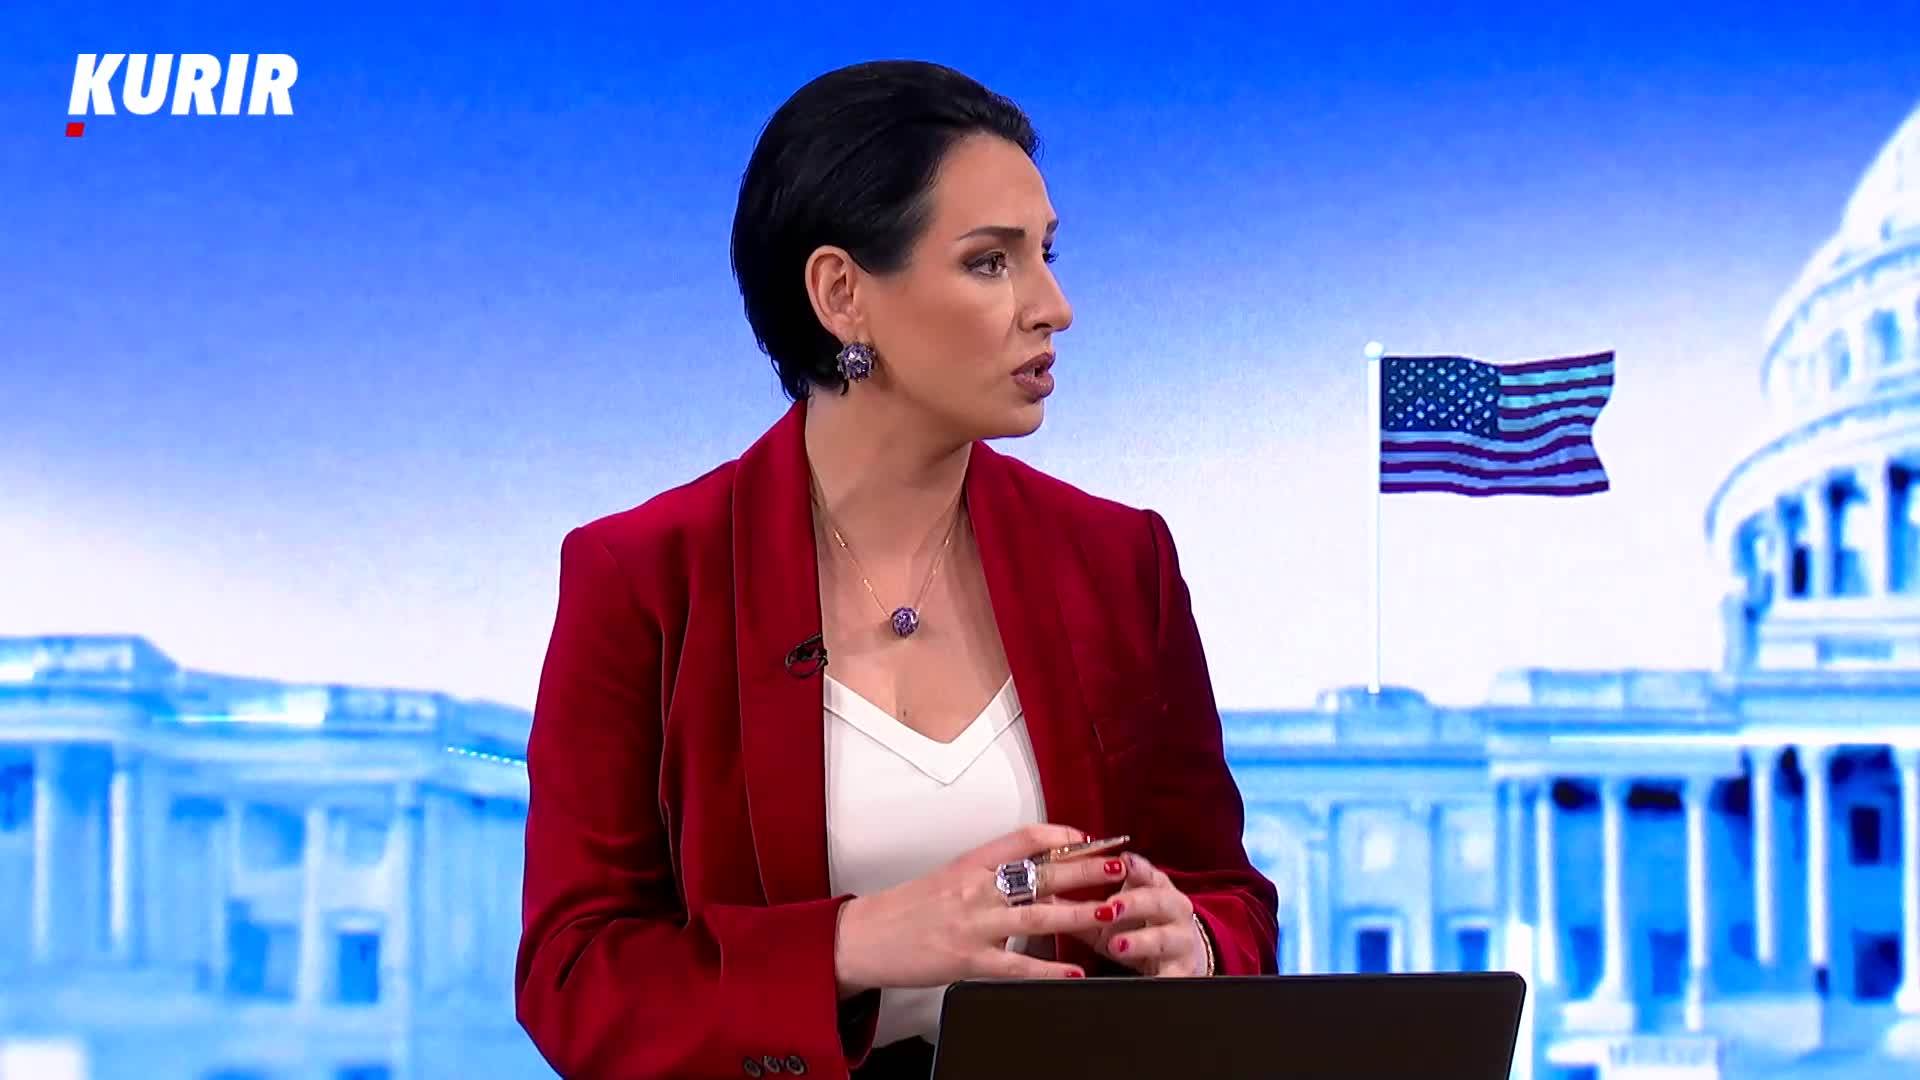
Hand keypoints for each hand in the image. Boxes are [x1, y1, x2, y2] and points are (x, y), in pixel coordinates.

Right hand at [832, 823, 1132, 995]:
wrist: (865, 938)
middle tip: (1121, 865)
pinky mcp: (968, 960)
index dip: (1062, 836)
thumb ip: (991, 872)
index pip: (1024, 838)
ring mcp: (973, 924)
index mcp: (971, 862)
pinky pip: (1016, 964)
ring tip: (1110, 910)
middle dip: (1086, 869)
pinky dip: (1048, 969)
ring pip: (1037, 914)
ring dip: (1078, 912)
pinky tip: (1074, 970)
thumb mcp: (950, 876)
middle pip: (1041, 872)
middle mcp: (975, 888)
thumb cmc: (910, 908)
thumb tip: (1038, 872)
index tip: (1090, 838)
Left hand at [1071, 852, 1210, 977]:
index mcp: (1157, 888)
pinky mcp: (1182, 971)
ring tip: (1116, 945)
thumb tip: (1040, 895)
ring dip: (1141, 941)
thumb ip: (1083, 905)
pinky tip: (1142, 984)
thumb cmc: (1136, 928)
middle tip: (1110, 907)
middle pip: (1159, 901)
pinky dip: (1158, 980)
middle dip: (1134, 903)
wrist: (1179, 957)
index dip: (1138, 868)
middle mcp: (1174, 910)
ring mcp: (1181, 941)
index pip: (1149, 873)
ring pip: (1166, 939)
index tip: (1123, 862)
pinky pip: (1171, 977)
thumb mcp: (1112, 915)